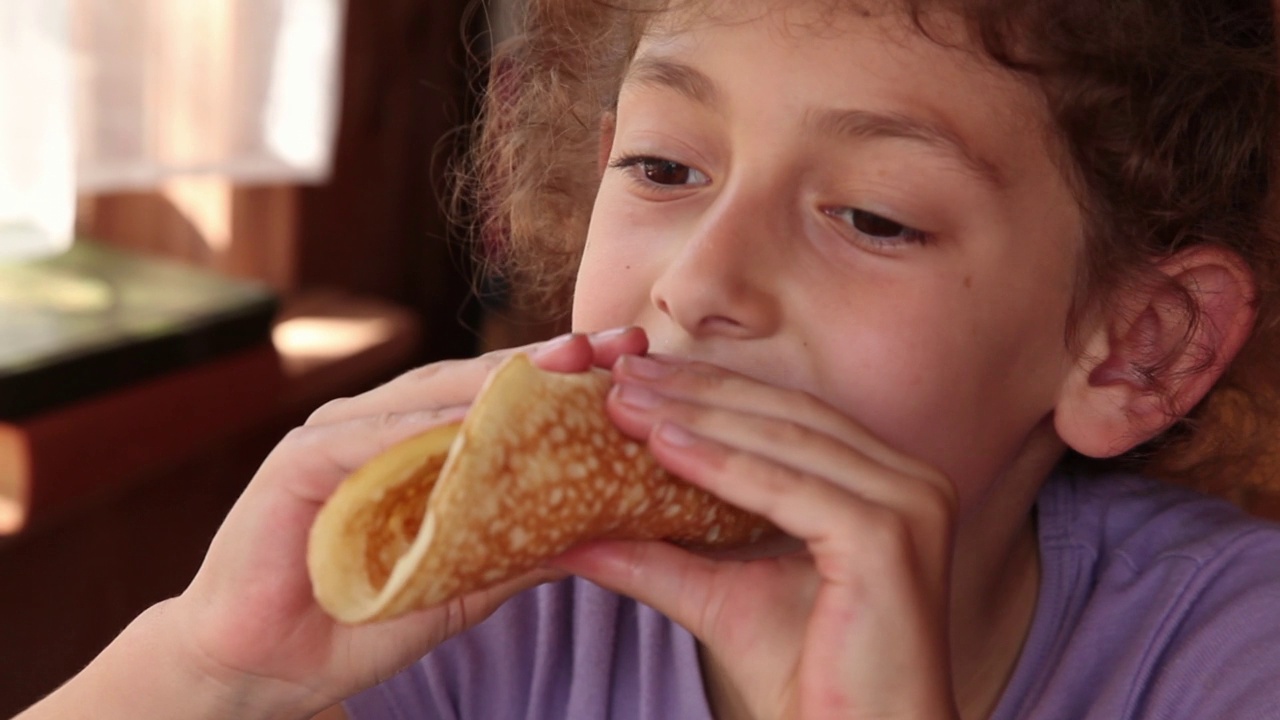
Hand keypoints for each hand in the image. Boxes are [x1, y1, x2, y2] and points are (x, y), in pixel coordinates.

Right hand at [167, 328, 647, 714]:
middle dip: (546, 362)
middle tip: (615, 342)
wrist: (260, 669)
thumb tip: (598, 531)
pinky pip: (370, 438)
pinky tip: (475, 419)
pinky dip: (421, 428)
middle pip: (472, 385)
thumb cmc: (355, 622)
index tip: (628, 362)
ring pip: (427, 398)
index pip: (499, 404)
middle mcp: (381, 430)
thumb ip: (516, 554)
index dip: (563, 382)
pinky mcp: (300, 461)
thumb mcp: (457, 589)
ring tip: (564, 362)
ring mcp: (338, 437)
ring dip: (496, 379)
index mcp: (417, 450)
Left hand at [553, 354, 959, 718]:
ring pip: (784, 441)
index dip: (710, 391)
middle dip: (696, 391)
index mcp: (887, 484)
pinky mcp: (888, 537)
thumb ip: (658, 556)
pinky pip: (787, 488)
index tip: (635, 378)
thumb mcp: (721, 598)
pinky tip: (661, 445)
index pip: (787, 418)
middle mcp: (912, 483)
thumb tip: (572, 538)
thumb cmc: (808, 679)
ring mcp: (909, 505)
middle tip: (619, 375)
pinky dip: (721, 464)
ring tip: (624, 403)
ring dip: (697, 416)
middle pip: (786, 417)